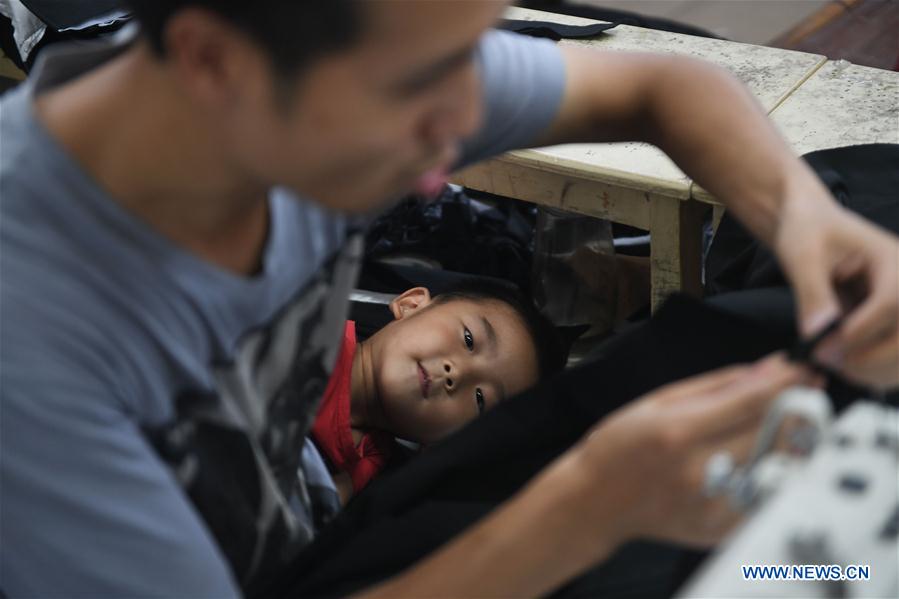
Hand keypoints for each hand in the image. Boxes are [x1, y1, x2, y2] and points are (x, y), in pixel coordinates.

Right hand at [572, 354, 806, 548]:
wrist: (595, 501)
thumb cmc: (619, 446)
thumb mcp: (659, 401)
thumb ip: (718, 386)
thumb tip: (767, 368)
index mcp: (679, 433)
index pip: (750, 403)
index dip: (784, 382)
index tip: (803, 369)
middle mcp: (698, 472)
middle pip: (771, 434)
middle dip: (795, 407)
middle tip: (805, 391)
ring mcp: (711, 505)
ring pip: (776, 466)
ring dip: (790, 439)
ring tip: (786, 421)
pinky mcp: (718, 528)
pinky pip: (764, 496)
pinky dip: (773, 473)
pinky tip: (764, 456)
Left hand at [775, 195, 898, 388]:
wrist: (814, 226)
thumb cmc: (809, 231)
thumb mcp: (803, 255)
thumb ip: (812, 293)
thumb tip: (816, 333)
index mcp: (894, 260)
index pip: (892, 301)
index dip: (860, 331)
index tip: (823, 349)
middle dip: (870, 357)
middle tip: (828, 363)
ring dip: (875, 369)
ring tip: (835, 367)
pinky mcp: (896, 322)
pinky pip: (897, 355)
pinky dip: (878, 370)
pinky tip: (848, 369)